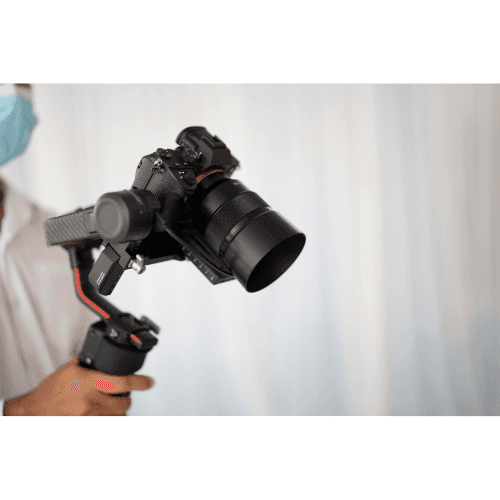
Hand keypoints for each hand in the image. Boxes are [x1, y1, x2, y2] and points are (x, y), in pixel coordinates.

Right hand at [3, 356, 154, 415]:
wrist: (33, 413)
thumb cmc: (50, 392)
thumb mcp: (69, 369)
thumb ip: (86, 361)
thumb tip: (100, 353)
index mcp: (87, 382)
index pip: (122, 382)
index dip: (140, 382)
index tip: (150, 382)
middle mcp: (90, 400)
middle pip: (124, 401)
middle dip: (127, 397)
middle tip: (123, 393)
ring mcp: (88, 416)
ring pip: (118, 415)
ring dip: (119, 409)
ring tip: (111, 403)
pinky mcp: (86, 426)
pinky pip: (107, 424)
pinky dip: (110, 418)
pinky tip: (106, 414)